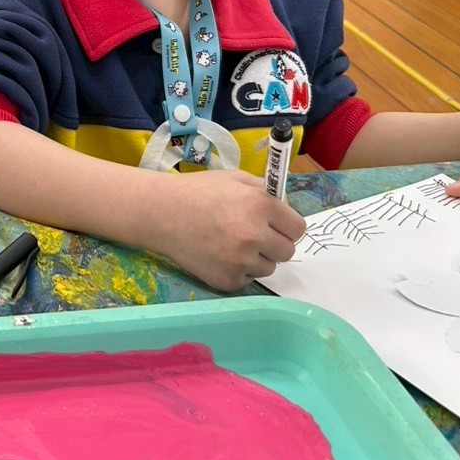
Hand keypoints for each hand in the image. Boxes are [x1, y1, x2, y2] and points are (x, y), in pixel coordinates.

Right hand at [143, 170, 306, 291]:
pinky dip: (239, 270)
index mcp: (260, 206)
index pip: (298, 228)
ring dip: (257, 258)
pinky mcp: (228, 280)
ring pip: (269, 267)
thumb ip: (266, 192)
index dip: (286, 226)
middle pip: (288, 251)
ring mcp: (241, 261)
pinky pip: (248, 279)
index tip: (275, 225)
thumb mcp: (235, 179)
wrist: (161, 213)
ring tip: (231, 244)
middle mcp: (254, 235)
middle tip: (253, 235)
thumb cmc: (199, 192)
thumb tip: (286, 210)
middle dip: (274, 243)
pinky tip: (220, 255)